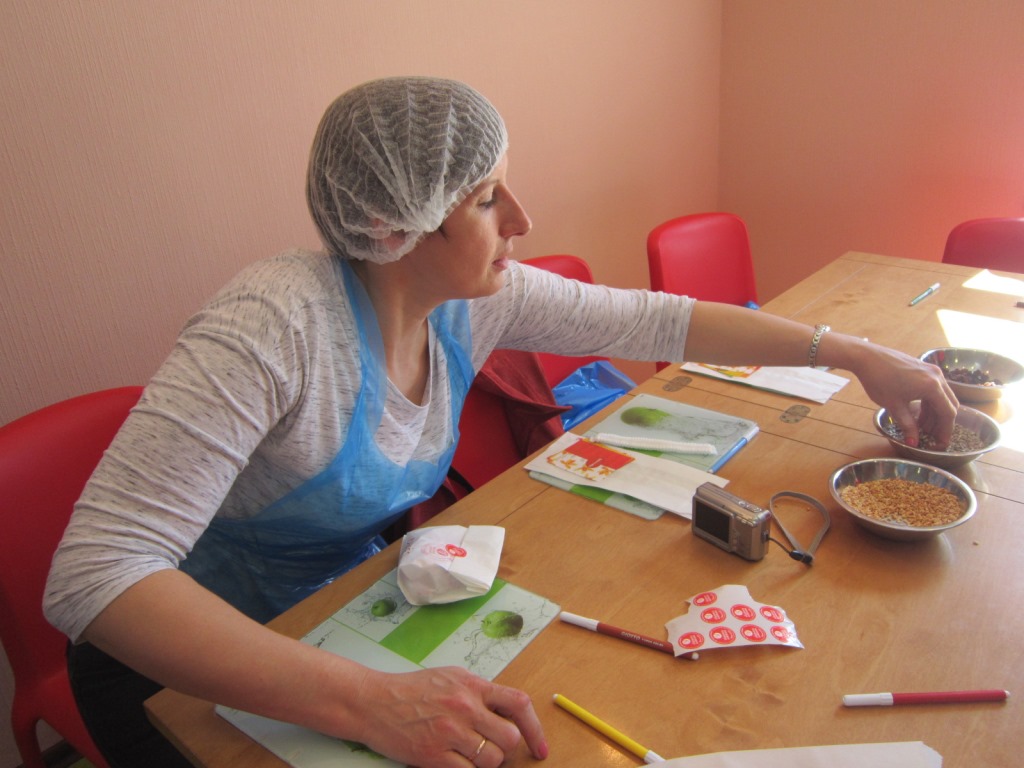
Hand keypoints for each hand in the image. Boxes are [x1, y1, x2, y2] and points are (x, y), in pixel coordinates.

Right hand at [351, 666, 547, 766]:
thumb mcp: (450, 677)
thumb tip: (507, 712)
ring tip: (469, 755)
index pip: (518, 704)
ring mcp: (450, 732)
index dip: (535, 729)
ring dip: (487, 763)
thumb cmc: (411, 689)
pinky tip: (455, 762)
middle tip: (492, 749)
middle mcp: (465, 707)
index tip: (540, 748)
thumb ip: (479, 692)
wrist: (373, 702)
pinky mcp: (434, 756)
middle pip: (509, 738)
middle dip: (506, 749)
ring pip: (492, 760)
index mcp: (472, 685)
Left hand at [847, 341, 957, 447]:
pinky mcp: (923, 368)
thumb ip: (908, 426)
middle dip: (941, 423)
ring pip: (941, 396)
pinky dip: (928, 402)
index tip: (940, 444)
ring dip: (934, 413)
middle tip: (931, 437)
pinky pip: (933, 388)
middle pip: (949, 404)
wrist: (866, 357)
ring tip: (920, 427)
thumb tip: (914, 442)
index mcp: (933, 386)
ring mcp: (931, 370)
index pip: (948, 413)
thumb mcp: (894, 407)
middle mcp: (937, 377)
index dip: (945, 431)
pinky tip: (916, 413)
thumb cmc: (879, 381)